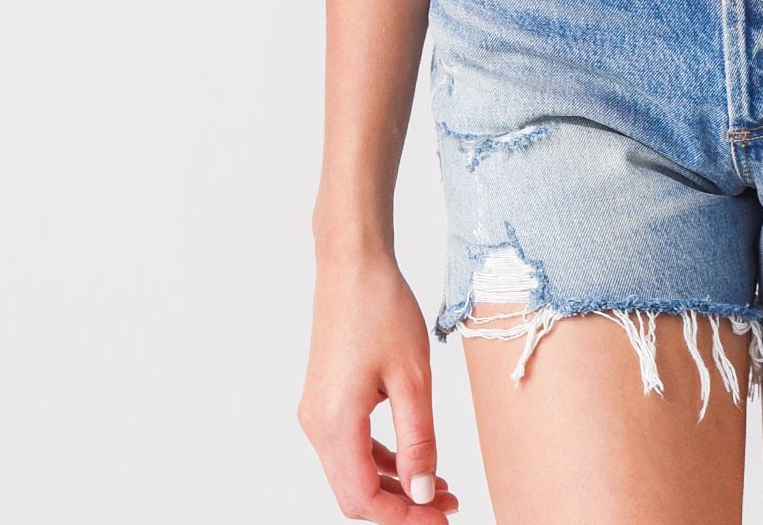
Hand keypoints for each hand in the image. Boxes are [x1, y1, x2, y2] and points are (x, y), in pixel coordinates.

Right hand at [299, 249, 460, 520]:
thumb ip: (418, 440)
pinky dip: (380, 461)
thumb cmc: (382, 309)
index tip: (441, 518)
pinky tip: (413, 459)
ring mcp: (317, 412)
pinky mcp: (325, 399)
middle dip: (400, 506)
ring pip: (352, 473)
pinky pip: (349, 448)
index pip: (364, 498)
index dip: (404, 517)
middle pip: (355, 494)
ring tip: (439, 485)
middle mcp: (316, 425)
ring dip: (393, 485)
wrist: (353, 263)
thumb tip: (423, 493)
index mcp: (334, 423)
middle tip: (446, 505)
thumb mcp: (413, 378)